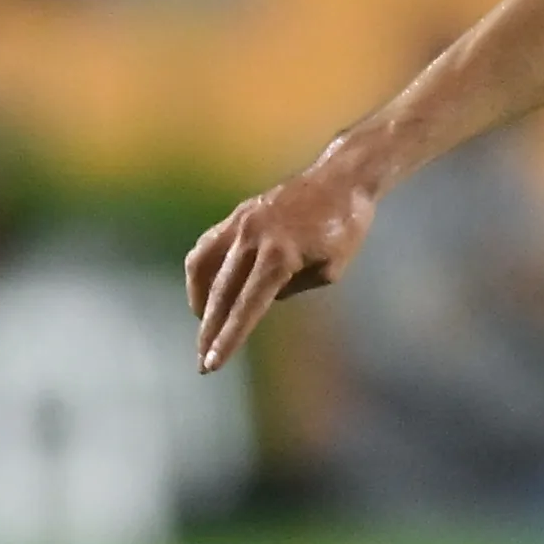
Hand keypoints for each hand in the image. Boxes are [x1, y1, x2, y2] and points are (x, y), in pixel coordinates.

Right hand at [184, 158, 377, 371]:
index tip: (211, 364)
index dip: (228, 339)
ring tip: (204, 322)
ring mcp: (241, 223)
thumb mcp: (330, 269)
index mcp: (280, 257)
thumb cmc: (344, 228)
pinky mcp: (238, 214)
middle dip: (210, 330)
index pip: (247, 307)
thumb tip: (260, 298)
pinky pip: (209, 245)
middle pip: (221, 293)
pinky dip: (203, 269)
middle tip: (201, 358)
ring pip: (203, 265)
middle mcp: (253, 239)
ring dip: (200, 298)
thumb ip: (292, 288)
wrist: (341, 180)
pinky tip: (206, 287)